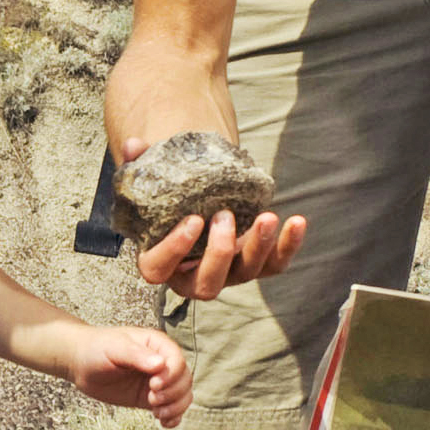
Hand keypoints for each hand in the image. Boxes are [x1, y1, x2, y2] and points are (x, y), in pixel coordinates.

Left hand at [64, 324, 194, 429]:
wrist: (81, 364)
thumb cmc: (97, 349)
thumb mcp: (114, 348)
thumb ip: (136, 355)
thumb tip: (160, 364)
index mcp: (157, 345)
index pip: (178, 361)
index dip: (171, 376)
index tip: (153, 385)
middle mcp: (162, 363)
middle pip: (184, 380)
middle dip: (173, 394)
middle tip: (151, 399)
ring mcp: (158, 381)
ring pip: (183, 395)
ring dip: (176, 407)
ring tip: (157, 413)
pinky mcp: (151, 398)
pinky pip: (173, 408)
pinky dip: (173, 417)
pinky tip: (163, 422)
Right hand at [118, 137, 309, 300]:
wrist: (200, 203)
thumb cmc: (170, 200)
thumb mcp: (150, 184)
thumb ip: (137, 166)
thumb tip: (132, 145)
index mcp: (161, 264)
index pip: (158, 269)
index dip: (173, 249)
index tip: (192, 220)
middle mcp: (194, 277)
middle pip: (207, 284)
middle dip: (220, 252)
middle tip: (225, 216)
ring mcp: (228, 275)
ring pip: (246, 274)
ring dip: (258, 247)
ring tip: (268, 215)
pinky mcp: (256, 266)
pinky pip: (275, 265)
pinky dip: (288, 244)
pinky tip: (298, 221)